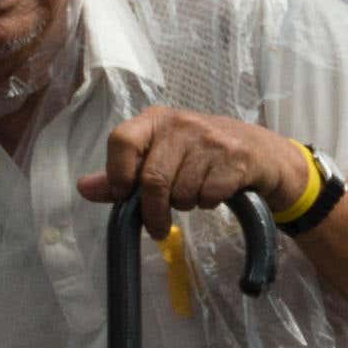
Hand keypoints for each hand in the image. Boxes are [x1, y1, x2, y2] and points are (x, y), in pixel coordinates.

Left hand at [79, 107, 309, 222]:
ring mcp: (211, 140)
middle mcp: (181, 124)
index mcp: (155, 120)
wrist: (263, 152)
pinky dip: (208, 203)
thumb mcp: (160, 157)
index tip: (122, 196)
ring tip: (193, 195)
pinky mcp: (237, 159)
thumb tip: (84, 189)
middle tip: (158, 227)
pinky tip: (214, 192)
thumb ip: (122, 174)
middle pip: (152, 179)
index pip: (122, 141)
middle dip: (154, 211)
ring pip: (182, 192)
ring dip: (185, 205)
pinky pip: (209, 196)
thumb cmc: (201, 155)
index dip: (117, 174)